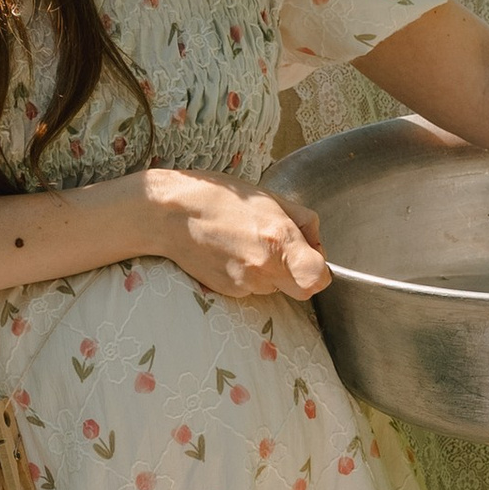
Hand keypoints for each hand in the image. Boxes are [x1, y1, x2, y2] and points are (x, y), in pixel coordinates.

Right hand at [134, 168, 331, 298]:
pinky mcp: (228, 292)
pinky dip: (250, 274)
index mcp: (279, 239)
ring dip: (272, 271)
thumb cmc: (218, 197)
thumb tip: (315, 241)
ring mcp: (244, 284)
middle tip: (284, 249)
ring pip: (276, 288)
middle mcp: (263, 268)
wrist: (169, 215)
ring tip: (248, 242)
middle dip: (299, 273)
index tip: (311, 254)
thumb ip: (302, 220)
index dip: (320, 268)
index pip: (319, 278)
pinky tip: (233, 251)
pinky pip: (253, 288)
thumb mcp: (269, 197)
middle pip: (302, 290)